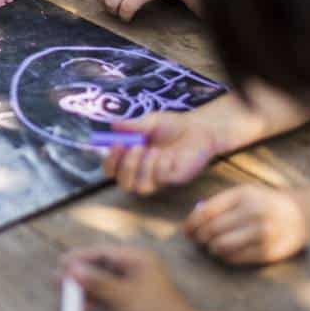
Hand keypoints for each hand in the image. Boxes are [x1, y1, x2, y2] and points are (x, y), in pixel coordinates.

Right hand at [61, 245, 191, 310]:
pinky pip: (106, 295)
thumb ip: (96, 282)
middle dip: (78, 274)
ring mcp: (130, 285)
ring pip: (100, 281)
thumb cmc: (153, 310)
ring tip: (65, 295)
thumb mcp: (121, 295)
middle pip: (99, 266)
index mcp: (135, 259)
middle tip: (58, 280)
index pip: (101, 252)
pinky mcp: (129, 300)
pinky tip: (81, 306)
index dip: (79, 257)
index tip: (61, 263)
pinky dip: (93, 299)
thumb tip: (71, 269)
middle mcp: (132, 268)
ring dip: (84, 288)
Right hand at [103, 113, 223, 195]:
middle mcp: (143, 173)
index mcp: (131, 160)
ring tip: (154, 150)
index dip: (110, 161)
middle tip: (135, 147)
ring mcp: (159, 179)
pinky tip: (168, 155)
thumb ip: (133, 125)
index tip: (117, 143)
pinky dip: (161, 167)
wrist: (199, 128)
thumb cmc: (172, 126)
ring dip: (143, 168)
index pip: (112, 170)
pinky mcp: (176, 179)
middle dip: (126, 167)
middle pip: (124, 184)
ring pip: (141, 188)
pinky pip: (162, 180)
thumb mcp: (150, 122)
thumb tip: (113, 124)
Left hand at [185, 185, 309, 265]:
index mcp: (243, 195)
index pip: (207, 212)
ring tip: (210, 246)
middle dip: (199, 237)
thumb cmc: (259, 203)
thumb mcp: (241, 194)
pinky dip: (224, 256)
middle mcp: (254, 213)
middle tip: (197, 240)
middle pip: (212, 230)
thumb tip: (191, 222)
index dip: (191, 223)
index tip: (186, 231)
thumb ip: (218, 204)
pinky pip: (235, 258)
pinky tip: (224, 252)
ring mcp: (263, 233)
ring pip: (221, 246)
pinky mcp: (268, 252)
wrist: (297, 215)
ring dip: (210, 248)